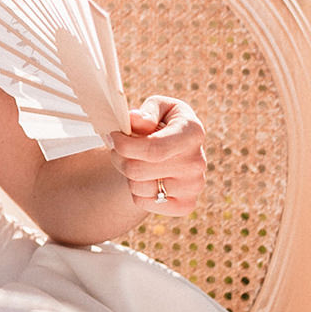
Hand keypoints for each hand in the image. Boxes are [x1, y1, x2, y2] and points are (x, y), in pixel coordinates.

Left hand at [110, 97, 204, 215]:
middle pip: (138, 170)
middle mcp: (197, 162)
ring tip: (134, 161)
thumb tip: (135, 120)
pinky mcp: (186, 205)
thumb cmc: (165, 123)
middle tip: (118, 149)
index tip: (113, 137)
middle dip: (119, 158)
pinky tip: (145, 177)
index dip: (125, 146)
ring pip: (138, 187)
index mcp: (193, 132)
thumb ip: (147, 111)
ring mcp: (193, 186)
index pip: (154, 149)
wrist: (179, 149)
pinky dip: (136, 191)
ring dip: (127, 174)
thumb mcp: (159, 107)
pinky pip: (144, 203)